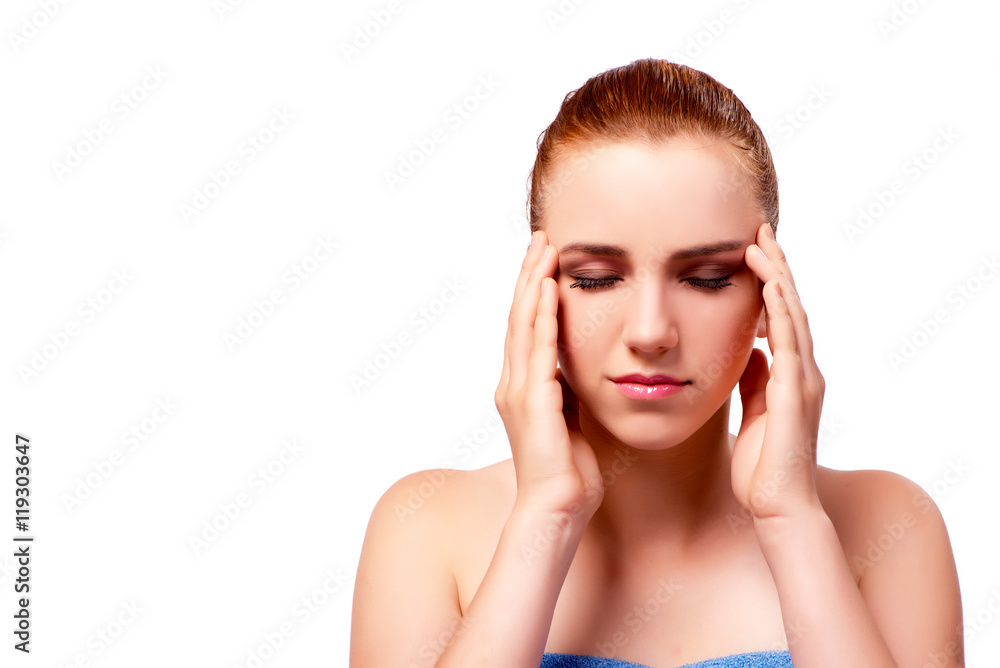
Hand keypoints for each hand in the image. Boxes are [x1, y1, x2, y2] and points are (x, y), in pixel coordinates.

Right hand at [495, 230, 603, 518]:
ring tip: (545, 250)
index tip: (547, 257)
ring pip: (523, 325)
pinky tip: (550, 290)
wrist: (557, 510)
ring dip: (534, 284)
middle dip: (530, 274)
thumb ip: (568, 390)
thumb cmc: (569, 472)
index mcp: (522, 386)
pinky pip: (538, 351)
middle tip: (542, 237)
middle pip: (518, 316)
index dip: (533, 289)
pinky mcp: (532, 403)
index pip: (526, 326)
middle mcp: (513, 383)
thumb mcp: (571, 419)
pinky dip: (542, 318)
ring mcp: (519, 392)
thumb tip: (579, 368)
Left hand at [731, 222, 824, 521]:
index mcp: (791, 375)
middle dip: (776, 267)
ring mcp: (804, 380)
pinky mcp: (796, 393)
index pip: (781, 317)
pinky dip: (780, 311)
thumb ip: (755, 380)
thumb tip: (750, 350)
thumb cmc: (763, 466)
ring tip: (761, 243)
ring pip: (793, 316)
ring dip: (777, 277)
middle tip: (759, 229)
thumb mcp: (754, 411)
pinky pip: (789, 342)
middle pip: (791, 306)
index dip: (769, 282)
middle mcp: (803, 371)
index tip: (751, 250)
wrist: (777, 506)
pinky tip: (767, 286)